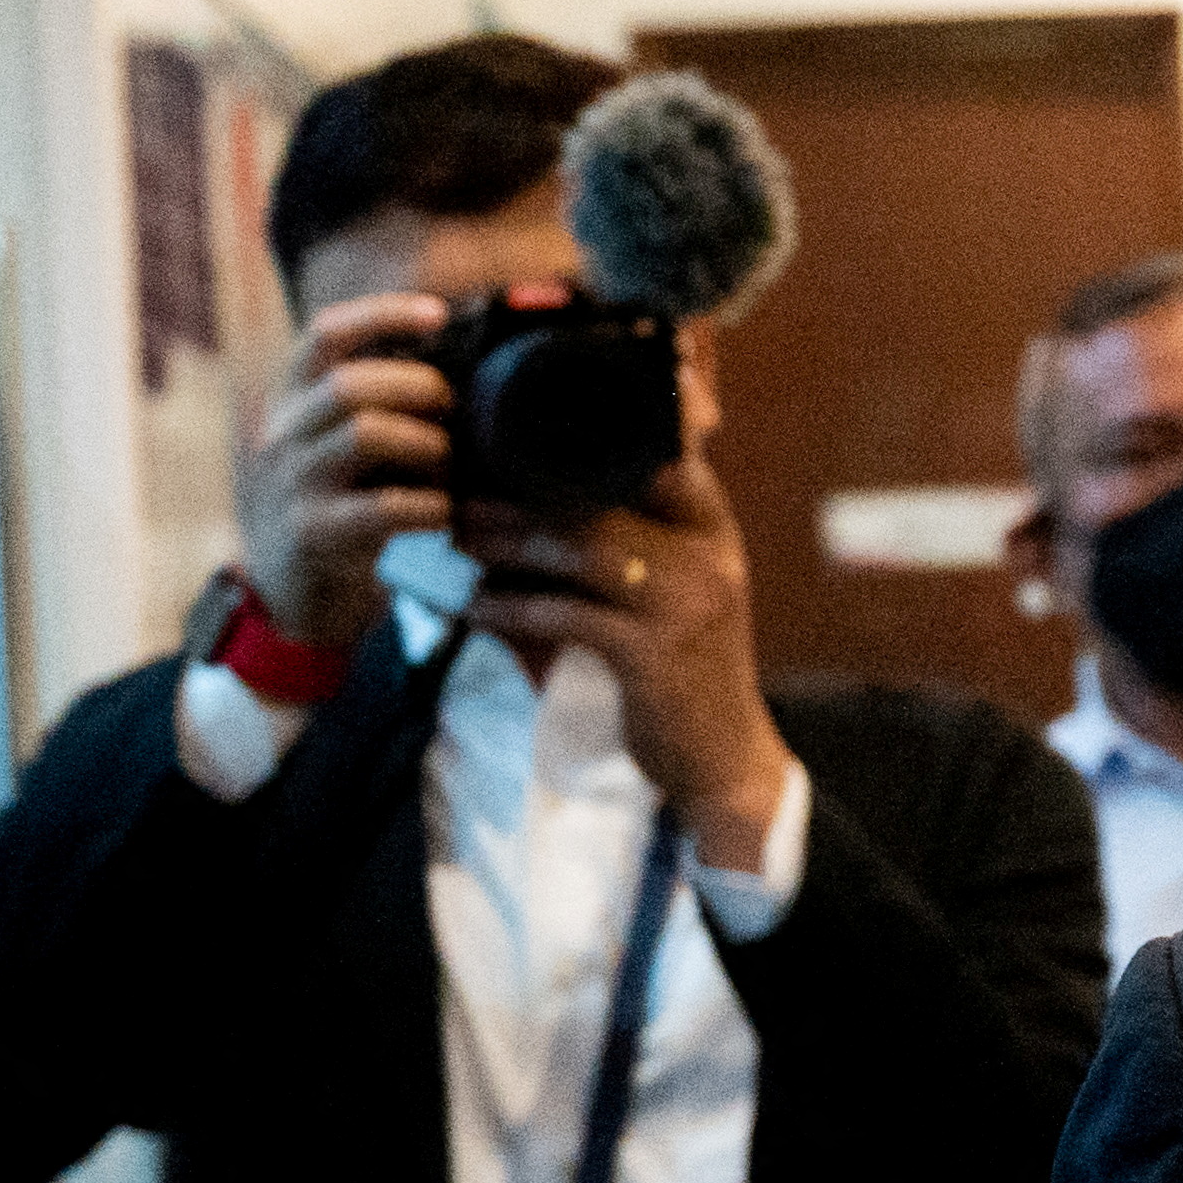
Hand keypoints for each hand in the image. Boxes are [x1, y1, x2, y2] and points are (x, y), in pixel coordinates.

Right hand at [236, 292, 451, 648]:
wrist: (290, 599)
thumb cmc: (340, 513)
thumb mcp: (345, 453)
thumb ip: (380, 411)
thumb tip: (462, 374)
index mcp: (292, 403)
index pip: (324, 334)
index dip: (380, 314)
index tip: (438, 313)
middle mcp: (283, 435)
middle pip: (348, 383)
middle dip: (416, 386)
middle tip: (454, 409)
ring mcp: (293, 485)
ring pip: (363, 434)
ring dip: (427, 445)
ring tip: (449, 466)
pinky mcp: (313, 534)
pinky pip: (384, 508)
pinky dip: (431, 507)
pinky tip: (446, 515)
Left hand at [461, 458, 795, 871]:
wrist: (722, 755)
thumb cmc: (685, 664)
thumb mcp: (678, 586)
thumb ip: (637, 534)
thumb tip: (545, 489)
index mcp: (711, 526)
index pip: (661, 448)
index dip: (591, 429)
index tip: (518, 427)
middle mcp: (706, 554)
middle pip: (606, 491)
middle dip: (525, 486)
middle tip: (463, 482)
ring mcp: (684, 603)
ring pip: (583, 547)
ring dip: (510, 539)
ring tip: (461, 535)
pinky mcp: (652, 654)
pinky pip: (567, 614)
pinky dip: (512, 605)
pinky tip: (473, 603)